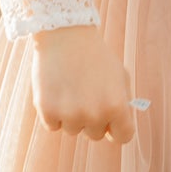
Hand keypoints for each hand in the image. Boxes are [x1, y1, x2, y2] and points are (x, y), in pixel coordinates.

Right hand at [30, 25, 137, 141]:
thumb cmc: (94, 55)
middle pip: (95, 135)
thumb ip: (121, 103)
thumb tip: (116, 127)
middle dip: (92, 120)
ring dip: (71, 116)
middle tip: (85, 95)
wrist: (65, 34)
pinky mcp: (47, 112)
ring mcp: (70, 115)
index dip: (116, 129)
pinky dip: (53, 113)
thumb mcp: (119, 76)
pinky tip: (56, 91)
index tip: (110, 124)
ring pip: (73, 130)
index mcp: (117, 106)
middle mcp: (95, 115)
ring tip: (70, 89)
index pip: (123, 137)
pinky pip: (53, 125)